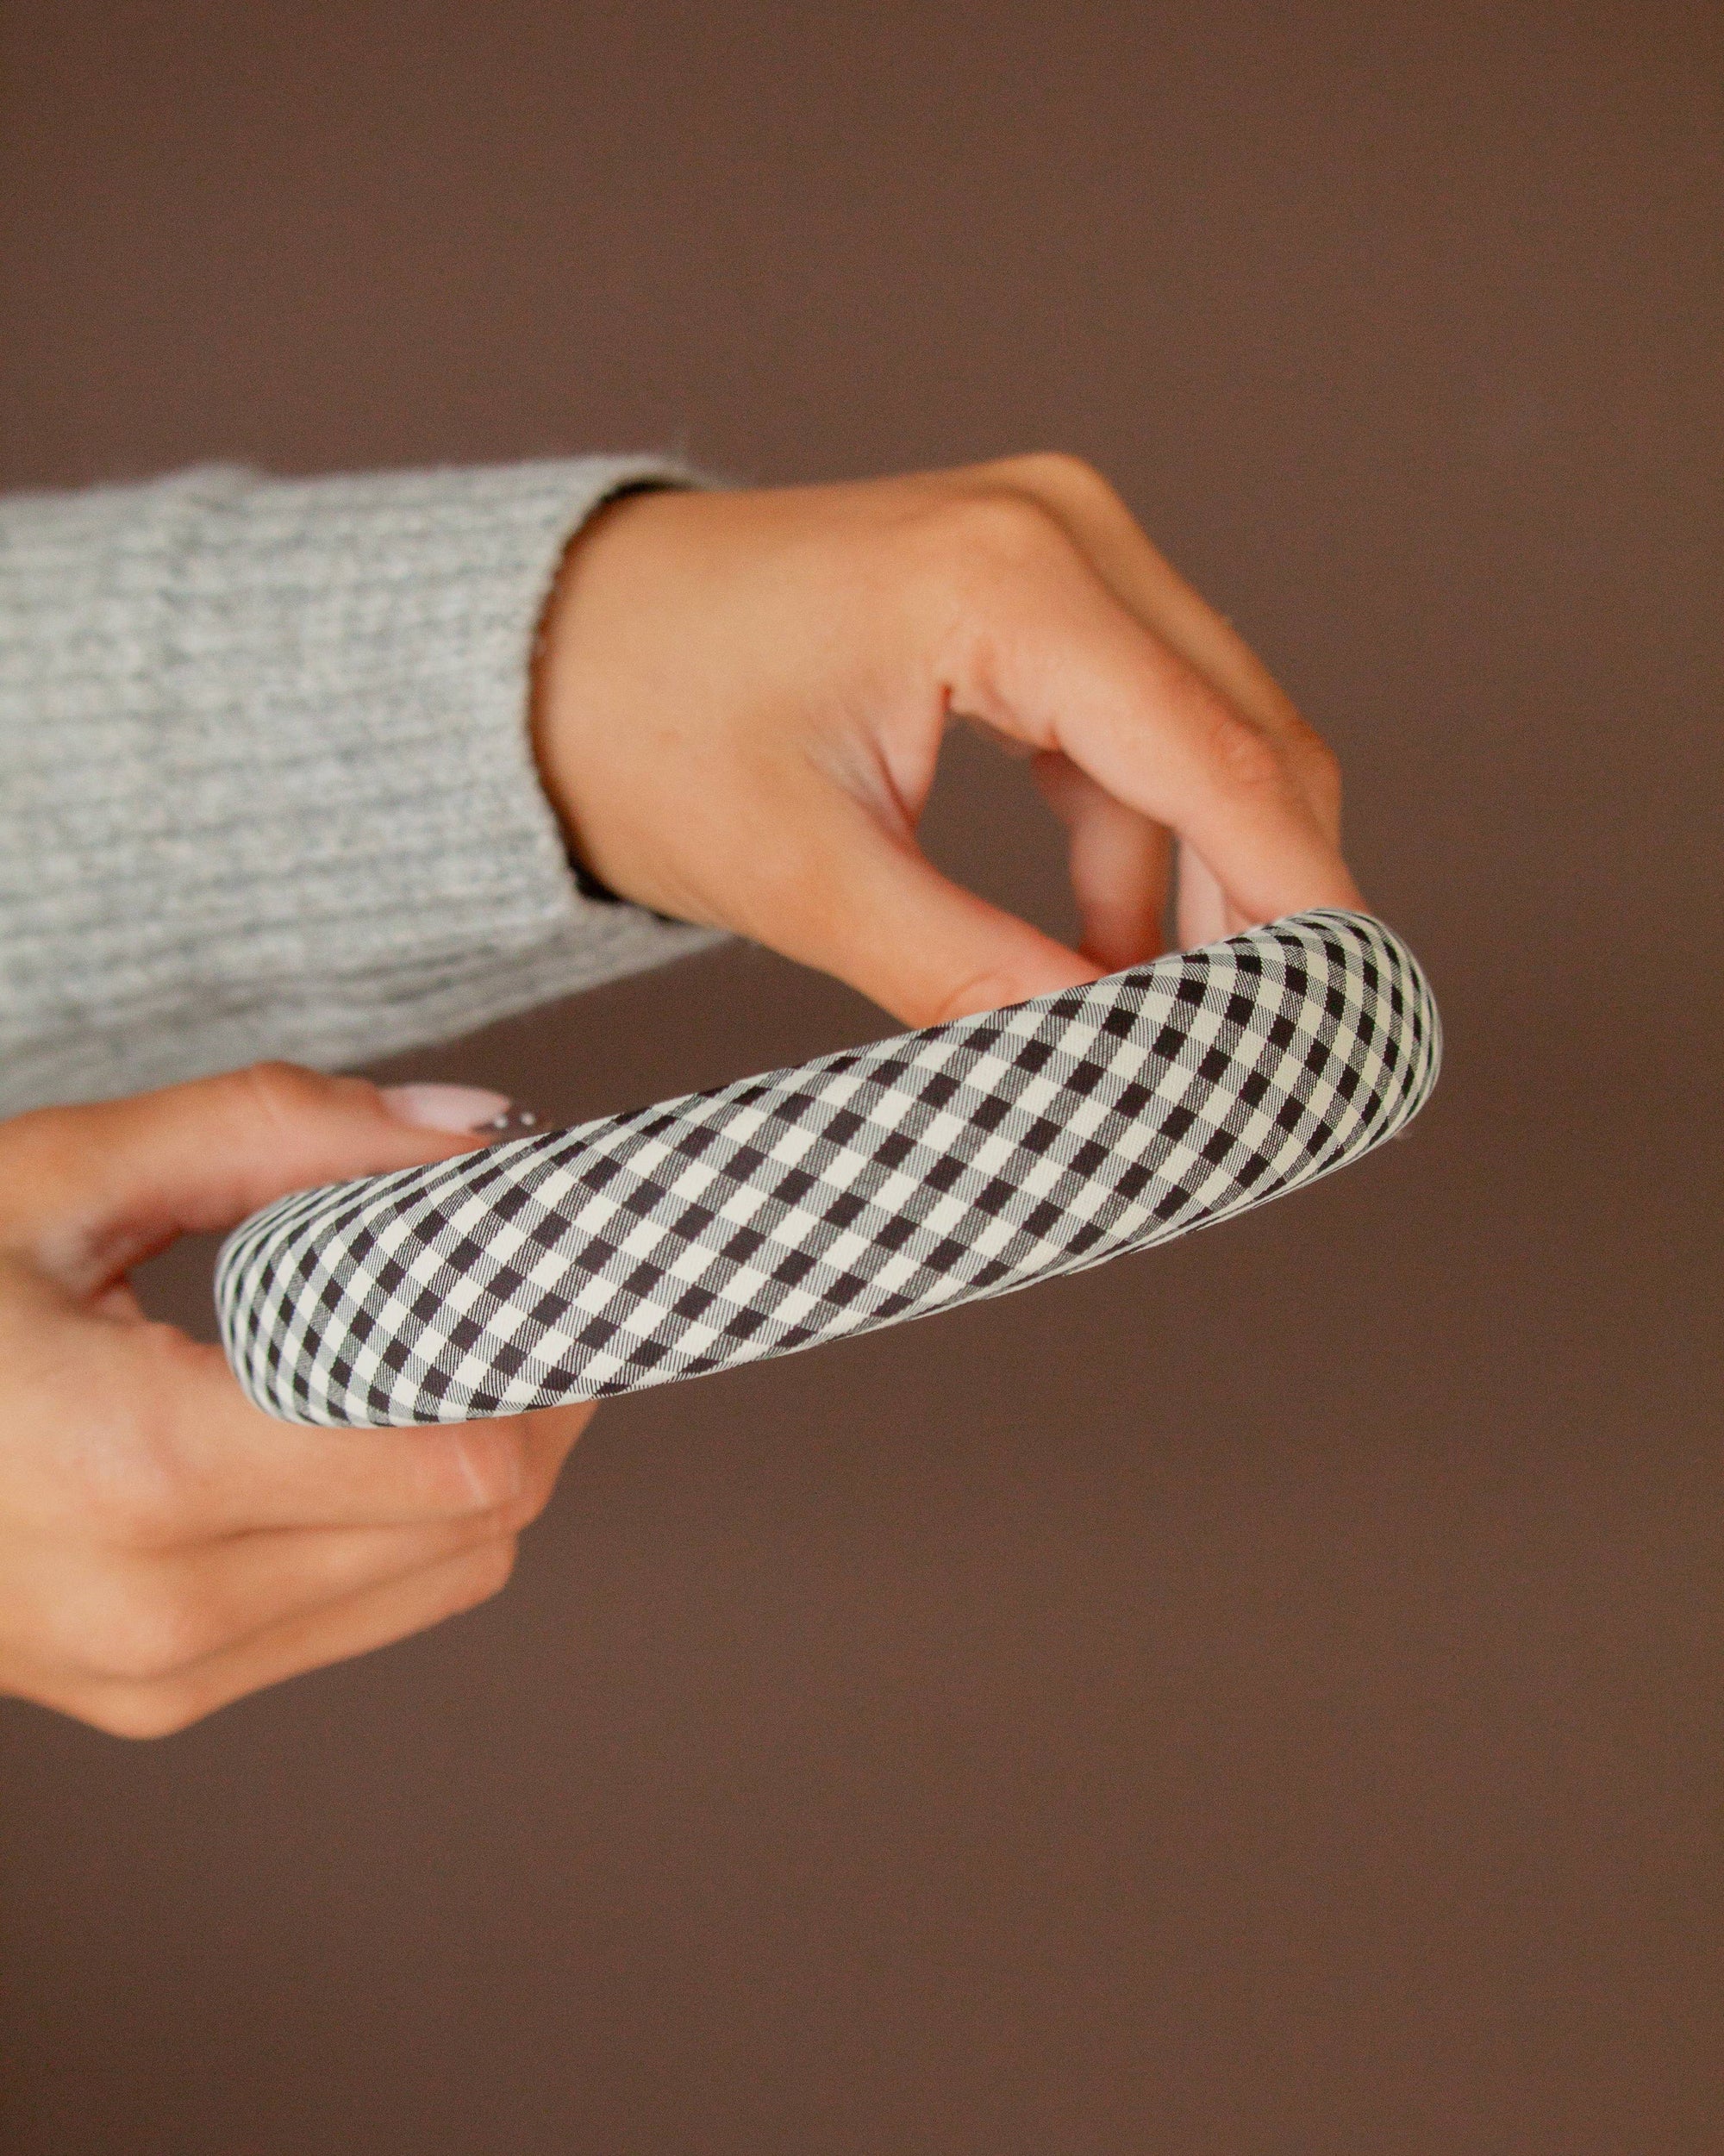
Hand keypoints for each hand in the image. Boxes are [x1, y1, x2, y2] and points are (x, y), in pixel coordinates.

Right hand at [0, 1065, 593, 1736]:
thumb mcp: (59, 1173)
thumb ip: (278, 1132)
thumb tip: (475, 1130)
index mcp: (132, 1469)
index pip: (454, 1455)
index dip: (543, 1353)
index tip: (570, 1259)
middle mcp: (157, 1609)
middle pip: (474, 1519)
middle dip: (537, 1395)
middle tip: (535, 1281)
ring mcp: (156, 1678)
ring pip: (442, 1578)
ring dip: (489, 1457)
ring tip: (472, 1338)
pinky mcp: (154, 1696)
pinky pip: (364, 1612)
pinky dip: (416, 1518)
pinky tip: (390, 1418)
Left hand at [534, 454, 1361, 1025]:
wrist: (552, 642)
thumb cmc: (644, 727)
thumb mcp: (802, 872)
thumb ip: (967, 972)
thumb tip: (1107, 1067)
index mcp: (1008, 580)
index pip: (1214, 759)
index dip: (1294, 905)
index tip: (1341, 1028)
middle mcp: (1061, 529)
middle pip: (1245, 736)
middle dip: (1262, 902)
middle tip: (1259, 1054)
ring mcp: (1054, 544)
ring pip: (1203, 735)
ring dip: (1194, 883)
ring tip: (1152, 1025)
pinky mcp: (1033, 585)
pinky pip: (1137, 723)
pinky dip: (1136, 840)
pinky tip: (1103, 950)